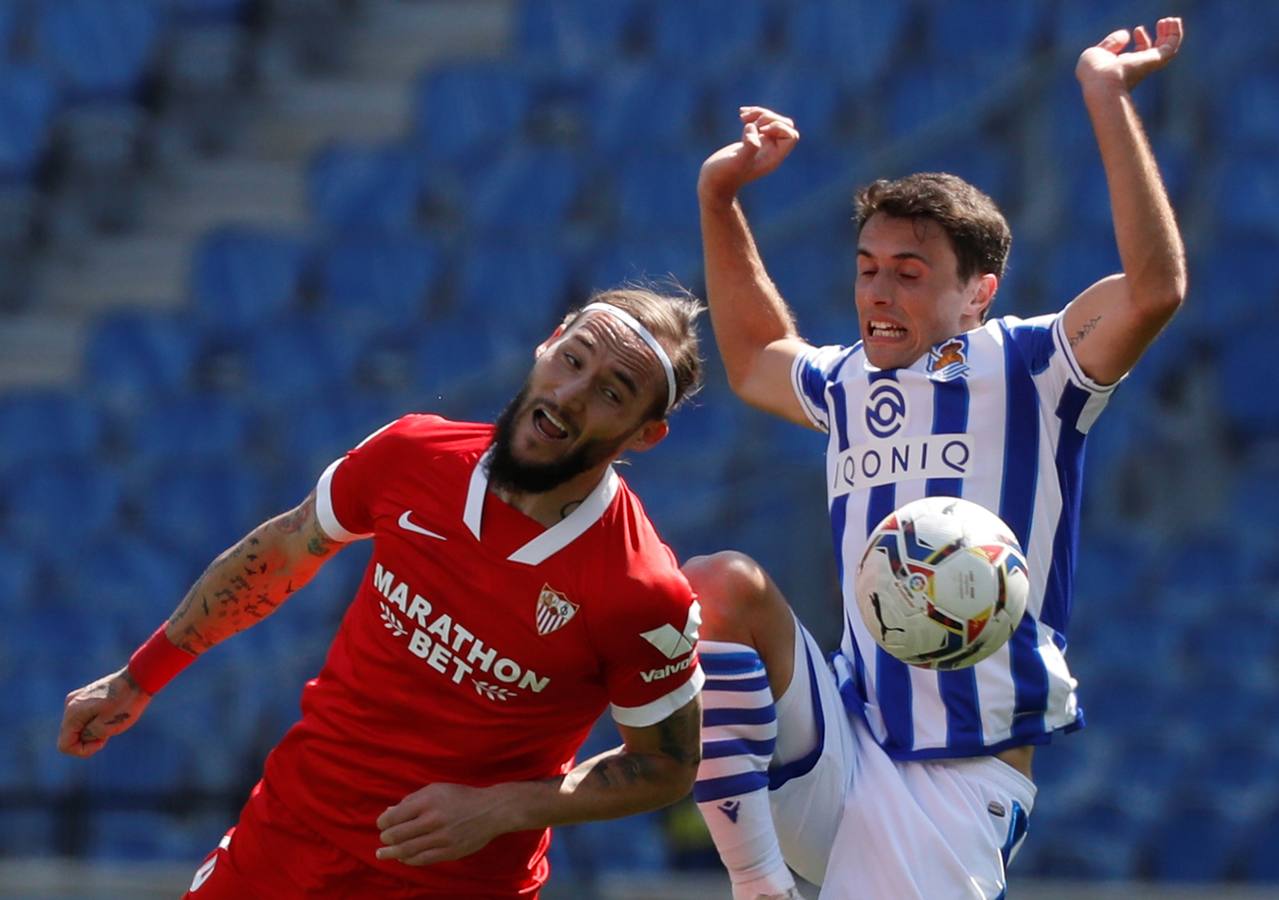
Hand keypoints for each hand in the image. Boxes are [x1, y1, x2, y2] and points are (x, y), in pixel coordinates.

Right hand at [57, 667, 150, 757]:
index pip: (64, 745)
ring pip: (79, 727)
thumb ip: (88, 736)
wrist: (139, 678)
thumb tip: (81, 735)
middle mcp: (70, 704)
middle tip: (110, 730)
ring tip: (112, 720)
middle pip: (71, 736)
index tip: (102, 741)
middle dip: (89, 739)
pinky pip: (85, 717)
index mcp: (72, 712)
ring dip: (93, 730)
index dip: (83, 750)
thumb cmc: (126, 703)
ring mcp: (77, 699)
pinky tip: (111, 714)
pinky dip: (96, 721)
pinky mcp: (86, 696)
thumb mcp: (107, 727)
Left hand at [376, 782, 513, 865]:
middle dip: (386, 839)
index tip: (381, 825)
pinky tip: (403, 858)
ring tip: (383, 854)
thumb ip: (412, 800)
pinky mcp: (450, 852)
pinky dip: (409, 860)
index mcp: (429, 800)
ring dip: (392, 853)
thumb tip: (389, 812)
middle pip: (398, 835)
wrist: (491, 811)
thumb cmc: (461, 797)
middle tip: (383, 840)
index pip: (395, 816)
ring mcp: (442, 837)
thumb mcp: (436, 790)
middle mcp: (434, 819)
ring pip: (408, 850)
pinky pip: (423, 859)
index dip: (383, 823)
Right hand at [698, 107, 799, 203]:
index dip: (779, 127)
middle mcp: (770, 152)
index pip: (791, 137)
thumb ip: (749, 147)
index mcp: (773, 158)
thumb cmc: (723, 175)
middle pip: (785, 125)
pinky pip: (760, 122)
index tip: (761, 131)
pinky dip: (753, 114)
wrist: (712, 182)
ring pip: (772, 120)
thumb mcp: (736, 162)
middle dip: (770, 117)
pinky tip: (741, 115)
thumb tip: (753, 129)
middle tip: (754, 123)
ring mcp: (761, 145)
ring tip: (743, 116)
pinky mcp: (751, 140)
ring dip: (759, 113)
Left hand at [1076, 17, 1182, 92]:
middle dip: (1161, 37)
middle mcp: (1138, 69)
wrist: (1101, 84)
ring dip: (1171, 34)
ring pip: (1167, 50)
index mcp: (1124, 69)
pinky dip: (1174, 33)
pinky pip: (1171, 46)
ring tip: (1169, 20)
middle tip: (1162, 23)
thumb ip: (1111, 43)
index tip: (1137, 30)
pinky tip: (1172, 21)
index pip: (1140, 55)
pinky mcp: (1155, 61)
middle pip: (1156, 53)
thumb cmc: (1093, 73)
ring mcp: (1147, 66)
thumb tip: (1126, 35)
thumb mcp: (1097, 53)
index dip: (1142, 40)